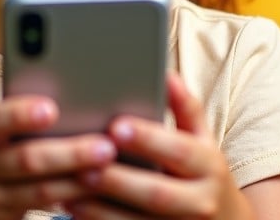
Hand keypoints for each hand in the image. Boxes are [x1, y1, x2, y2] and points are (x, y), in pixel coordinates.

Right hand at [0, 95, 117, 219]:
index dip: (19, 114)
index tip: (51, 109)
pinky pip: (42, 211)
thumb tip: (66, 90)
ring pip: (39, 191)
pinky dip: (71, 198)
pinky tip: (95, 188)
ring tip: (109, 166)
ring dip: (78, 179)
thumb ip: (15, 114)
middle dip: (69, 152)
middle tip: (106, 145)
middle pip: (25, 159)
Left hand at [64, 72, 253, 219]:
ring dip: (101, 210)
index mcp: (209, 166)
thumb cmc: (206, 174)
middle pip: (156, 193)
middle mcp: (199, 202)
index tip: (116, 126)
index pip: (179, 150)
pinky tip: (76, 212)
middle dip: (119, 180)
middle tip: (84, 165)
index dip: (148, 139)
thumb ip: (185, 108)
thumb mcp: (204, 140)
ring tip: (70, 191)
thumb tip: (166, 73)